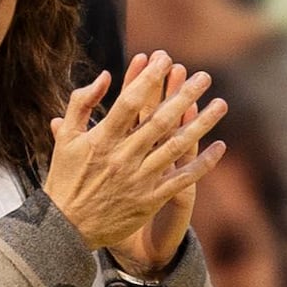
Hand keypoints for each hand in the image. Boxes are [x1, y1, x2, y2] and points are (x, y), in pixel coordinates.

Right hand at [45, 54, 226, 267]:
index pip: (130, 101)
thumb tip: (105, 76)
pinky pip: (182, 178)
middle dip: (184, 95)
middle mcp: (123, 157)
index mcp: (101, 139)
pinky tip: (220, 146)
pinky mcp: (150, 200)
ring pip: (177, 147)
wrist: (65, 228)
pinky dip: (203, 163)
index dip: (149, 78)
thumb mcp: (66, 138)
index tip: (165, 58)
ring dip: (201, 124)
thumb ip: (81, 103)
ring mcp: (138, 179)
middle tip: (205, 76)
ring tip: (221, 104)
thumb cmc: (65, 178)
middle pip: (160, 121)